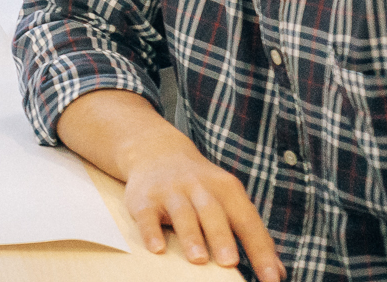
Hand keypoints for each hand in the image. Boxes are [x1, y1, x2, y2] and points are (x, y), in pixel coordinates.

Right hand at [121, 140, 282, 277]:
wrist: (157, 152)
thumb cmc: (201, 188)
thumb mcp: (230, 202)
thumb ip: (252, 234)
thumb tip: (276, 272)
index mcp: (227, 190)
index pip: (247, 221)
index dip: (260, 251)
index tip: (270, 279)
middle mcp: (199, 186)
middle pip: (212, 212)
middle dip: (221, 237)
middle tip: (229, 262)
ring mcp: (170, 190)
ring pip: (182, 212)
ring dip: (190, 236)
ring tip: (198, 259)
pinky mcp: (144, 197)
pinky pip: (147, 214)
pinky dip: (151, 231)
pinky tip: (157, 249)